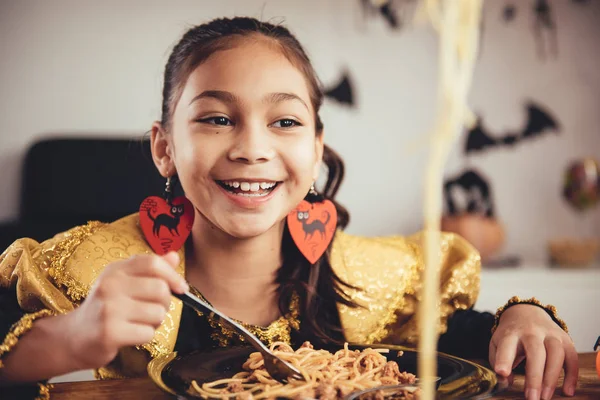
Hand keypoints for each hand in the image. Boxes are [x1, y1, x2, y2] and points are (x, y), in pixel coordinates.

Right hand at [63, 252, 187, 369]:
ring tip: (139, 323)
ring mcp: (109, 309)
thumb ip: (149, 270)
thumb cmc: (105, 308)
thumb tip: (174, 256)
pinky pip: (147, 333)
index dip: (173, 275)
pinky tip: (131, 335)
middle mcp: (110, 285)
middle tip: (154, 310)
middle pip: (160, 289)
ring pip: (157, 313)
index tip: (181, 288)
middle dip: (165, 303)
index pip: (153, 263)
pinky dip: (145, 336)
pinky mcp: (109, 332)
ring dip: (155, 322)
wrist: (73, 337)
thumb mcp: (124, 282)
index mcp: (115, 270)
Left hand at [489, 304, 577, 399]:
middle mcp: (532, 331)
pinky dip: (572, 375)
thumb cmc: (510, 334)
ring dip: (552, 378)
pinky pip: (572, 357)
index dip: (504, 359)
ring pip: (556, 353)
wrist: (526, 313)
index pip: (507, 345)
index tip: (502, 372)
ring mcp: (550, 334)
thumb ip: (497, 361)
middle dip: (534, 376)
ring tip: (545, 397)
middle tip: (532, 398)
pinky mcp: (565, 339)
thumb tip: (505, 381)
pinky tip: (567, 391)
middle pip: (536, 352)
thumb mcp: (497, 343)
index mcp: (511, 333)